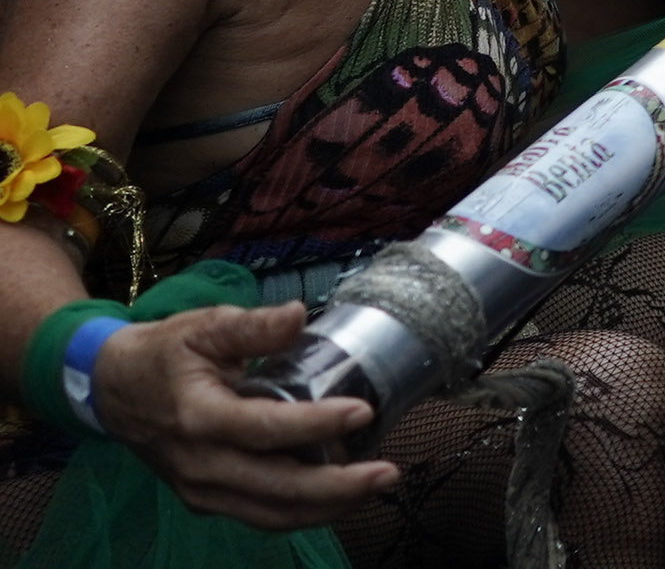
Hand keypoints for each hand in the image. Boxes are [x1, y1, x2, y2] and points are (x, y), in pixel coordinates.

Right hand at [89, 303, 395, 526]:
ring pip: (270, 513)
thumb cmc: (164, 355)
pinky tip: (338, 496)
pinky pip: (258, 514)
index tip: (361, 412)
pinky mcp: (205, 499)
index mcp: (198, 417)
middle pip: (275, 487)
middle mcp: (199, 464)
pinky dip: (300, 512)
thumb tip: (297, 314)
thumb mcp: (203, 327)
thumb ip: (251, 326)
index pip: (263, 429)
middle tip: (388, 471)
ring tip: (373, 488)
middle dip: (336, 486)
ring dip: (326, 507)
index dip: (314, 424)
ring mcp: (200, 488)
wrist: (112, 390)